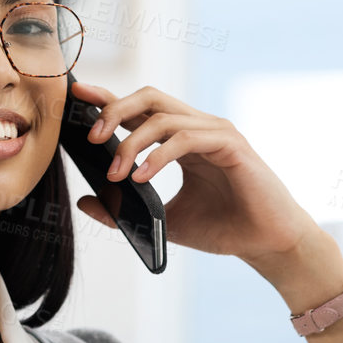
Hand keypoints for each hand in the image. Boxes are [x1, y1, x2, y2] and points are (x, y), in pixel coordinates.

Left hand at [71, 81, 342, 342]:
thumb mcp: (161, 220)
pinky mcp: (232, 145)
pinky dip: (158, 156)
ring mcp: (216, 132)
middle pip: (149, 97)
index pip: (140, 109)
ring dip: (131, 142)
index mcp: (182, 138)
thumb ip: (123, 209)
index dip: (108, 99)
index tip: (76, 98)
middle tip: (90, 137)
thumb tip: (84, 200)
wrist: (265, 244)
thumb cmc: (223, 229)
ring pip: (163, 116)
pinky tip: (141, 177)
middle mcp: (198, 128)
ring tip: (115, 173)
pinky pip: (186, 137)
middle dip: (114, 110)